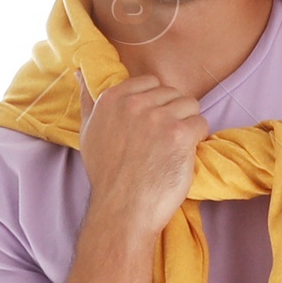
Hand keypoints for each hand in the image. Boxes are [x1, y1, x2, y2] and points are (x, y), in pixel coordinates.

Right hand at [76, 68, 206, 231]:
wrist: (122, 209)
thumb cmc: (106, 175)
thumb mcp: (88, 132)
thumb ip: (88, 100)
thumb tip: (81, 72)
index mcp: (113, 98)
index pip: (150, 82)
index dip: (157, 103)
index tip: (152, 125)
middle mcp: (135, 104)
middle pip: (172, 93)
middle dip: (173, 113)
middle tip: (164, 141)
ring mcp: (159, 118)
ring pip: (190, 105)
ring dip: (188, 125)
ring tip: (174, 148)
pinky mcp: (179, 134)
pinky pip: (201, 123)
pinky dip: (198, 139)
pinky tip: (183, 155)